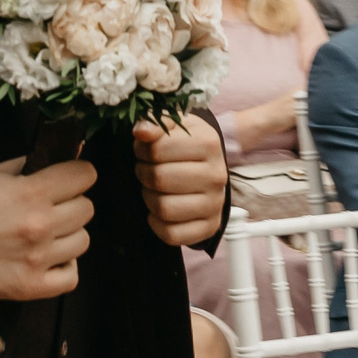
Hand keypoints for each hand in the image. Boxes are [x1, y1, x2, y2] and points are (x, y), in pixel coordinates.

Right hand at [0, 156, 96, 300]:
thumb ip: (28, 166)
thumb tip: (55, 158)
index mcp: (33, 191)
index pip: (86, 175)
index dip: (78, 175)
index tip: (70, 181)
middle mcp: (41, 224)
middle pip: (87, 209)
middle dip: (72, 205)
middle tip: (53, 209)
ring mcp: (37, 257)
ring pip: (83, 241)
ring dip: (68, 236)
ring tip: (48, 236)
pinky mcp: (30, 285)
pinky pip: (71, 278)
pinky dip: (64, 269)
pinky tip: (50, 260)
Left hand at [134, 115, 226, 245]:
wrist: (209, 168)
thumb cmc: (186, 145)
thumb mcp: (175, 125)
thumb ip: (156, 122)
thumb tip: (140, 131)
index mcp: (209, 143)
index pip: (157, 149)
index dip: (141, 149)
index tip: (144, 150)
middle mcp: (217, 175)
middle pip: (160, 179)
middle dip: (144, 174)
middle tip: (146, 170)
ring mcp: (215, 204)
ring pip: (165, 209)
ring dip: (149, 199)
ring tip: (153, 189)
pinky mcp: (209, 227)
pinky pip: (172, 235)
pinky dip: (157, 224)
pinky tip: (158, 211)